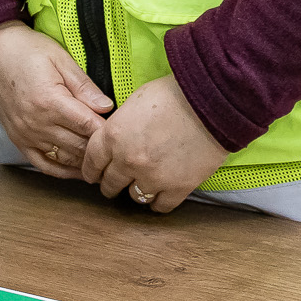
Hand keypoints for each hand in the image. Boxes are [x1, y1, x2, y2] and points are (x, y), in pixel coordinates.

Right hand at [0, 22, 112, 180]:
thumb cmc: (26, 50)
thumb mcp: (60, 59)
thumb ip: (84, 86)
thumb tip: (107, 107)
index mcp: (50, 101)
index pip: (89, 126)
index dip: (108, 130)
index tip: (123, 129)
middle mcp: (37, 123)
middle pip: (80, 146)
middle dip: (100, 147)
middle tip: (117, 145)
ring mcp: (26, 134)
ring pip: (65, 158)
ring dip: (85, 161)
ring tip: (104, 159)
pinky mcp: (18, 139)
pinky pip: (43, 164)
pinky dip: (62, 171)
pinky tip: (77, 170)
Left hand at [84, 74, 227, 212]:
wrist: (209, 102)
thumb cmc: (173, 94)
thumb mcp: (133, 103)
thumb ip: (120, 126)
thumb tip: (117, 139)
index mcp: (113, 135)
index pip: (92, 162)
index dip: (91, 170)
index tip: (94, 175)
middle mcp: (128, 160)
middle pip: (110, 184)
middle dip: (111, 183)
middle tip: (116, 182)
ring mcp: (152, 177)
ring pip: (134, 197)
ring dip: (136, 190)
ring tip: (142, 183)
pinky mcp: (177, 188)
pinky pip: (160, 206)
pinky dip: (159, 201)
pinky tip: (161, 193)